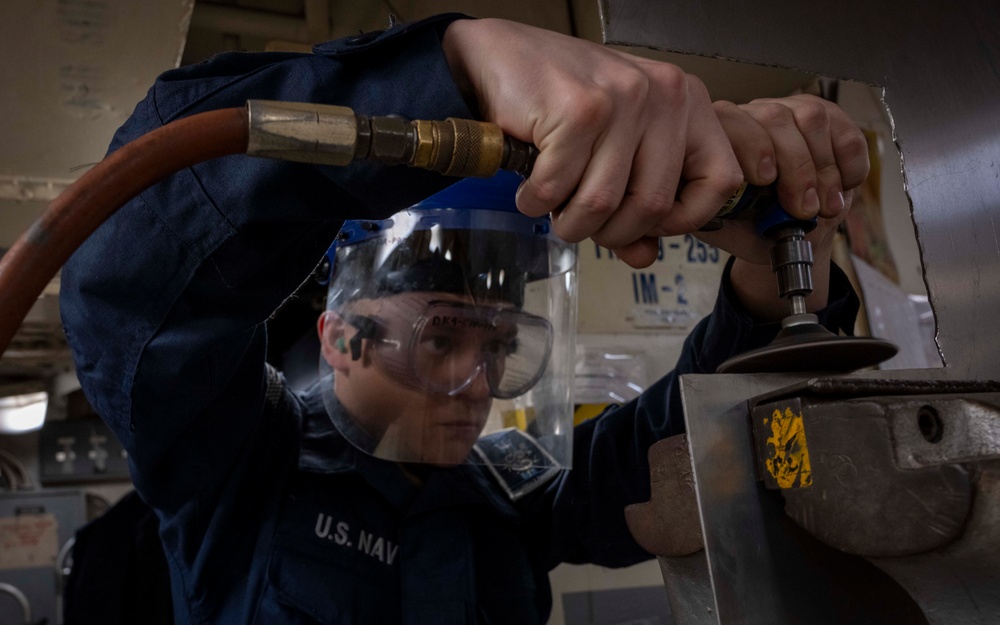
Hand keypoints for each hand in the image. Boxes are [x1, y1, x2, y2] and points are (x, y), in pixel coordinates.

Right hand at [442, 18, 742, 267]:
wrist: (497, 56)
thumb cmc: (558, 101)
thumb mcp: (612, 149)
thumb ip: (635, 202)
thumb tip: (644, 257)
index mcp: (686, 101)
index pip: (720, 181)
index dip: (684, 219)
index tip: (649, 225)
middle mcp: (664, 94)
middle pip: (654, 204)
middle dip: (611, 232)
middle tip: (583, 223)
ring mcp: (622, 99)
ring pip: (603, 204)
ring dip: (569, 222)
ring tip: (552, 206)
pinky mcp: (578, 110)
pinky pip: (558, 189)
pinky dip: (536, 202)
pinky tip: (530, 189)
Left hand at [695, 95, 869, 319]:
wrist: (783, 237)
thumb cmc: (745, 227)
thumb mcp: (717, 225)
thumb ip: (703, 213)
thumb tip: (691, 208)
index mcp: (716, 135)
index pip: (730, 121)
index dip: (751, 149)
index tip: (764, 182)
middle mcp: (752, 115)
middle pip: (775, 118)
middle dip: (795, 167)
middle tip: (802, 209)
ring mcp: (792, 112)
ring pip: (811, 118)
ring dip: (822, 168)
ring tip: (823, 207)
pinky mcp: (830, 119)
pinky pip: (845, 129)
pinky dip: (849, 163)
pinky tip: (843, 189)